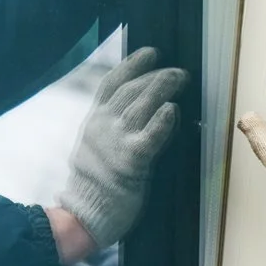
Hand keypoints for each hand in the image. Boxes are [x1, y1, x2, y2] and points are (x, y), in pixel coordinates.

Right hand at [57, 47, 185, 251]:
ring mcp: (117, 142)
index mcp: (94, 121)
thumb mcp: (92, 146)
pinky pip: (150, 135)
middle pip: (131, 90)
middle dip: (156, 75)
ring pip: (142, 106)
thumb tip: (132, 109)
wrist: (84, 214)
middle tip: (178, 70)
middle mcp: (103, 126)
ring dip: (163, 89)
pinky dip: (162, 120)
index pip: (112, 83)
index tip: (151, 52)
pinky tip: (173, 110)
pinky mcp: (132, 161)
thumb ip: (107, 126)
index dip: (132, 64)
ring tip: (180, 78)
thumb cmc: (93, 185)